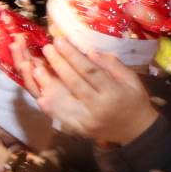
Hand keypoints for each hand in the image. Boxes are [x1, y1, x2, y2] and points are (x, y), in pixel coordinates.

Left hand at [16, 40, 158, 147]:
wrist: (134, 130)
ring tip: (36, 67)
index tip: (59, 41)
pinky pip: (60, 117)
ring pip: (63, 102)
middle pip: (74, 83)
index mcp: (113, 93)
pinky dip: (49, 106)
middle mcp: (98, 108)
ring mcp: (86, 121)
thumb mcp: (131, 79)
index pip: (90, 71)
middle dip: (58, 64)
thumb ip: (111, 65)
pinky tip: (40, 94)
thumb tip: (88, 51)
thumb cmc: (133, 100)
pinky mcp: (78, 130)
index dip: (73, 55)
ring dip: (48, 84)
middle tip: (46, 48)